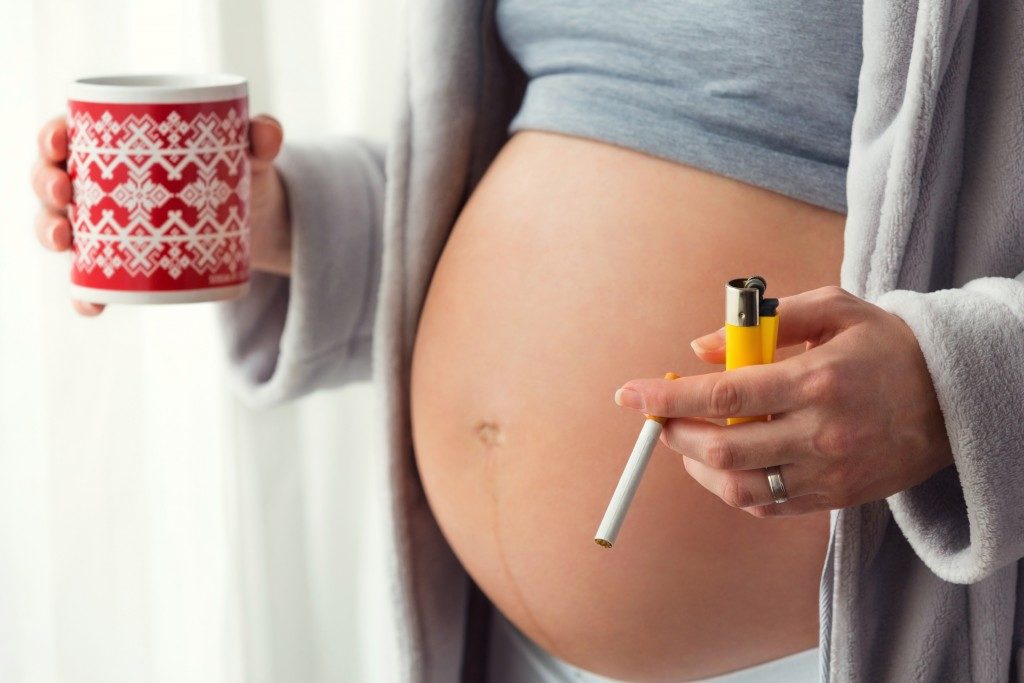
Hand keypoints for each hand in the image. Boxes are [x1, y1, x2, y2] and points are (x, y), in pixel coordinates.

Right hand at [30, 114, 290, 314]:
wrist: (256, 221)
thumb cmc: (238, 173)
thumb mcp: (250, 154)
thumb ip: (261, 137)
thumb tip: (267, 133)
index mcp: (118, 143)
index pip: (70, 132)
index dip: (52, 136)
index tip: (59, 144)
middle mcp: (102, 183)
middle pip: (55, 178)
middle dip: (46, 184)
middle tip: (64, 194)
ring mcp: (108, 224)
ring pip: (61, 225)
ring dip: (50, 233)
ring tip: (65, 242)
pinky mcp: (124, 261)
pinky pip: (94, 279)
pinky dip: (87, 294)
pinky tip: (91, 304)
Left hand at [613, 285, 953, 516]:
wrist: (953, 400)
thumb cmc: (886, 345)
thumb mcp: (834, 309)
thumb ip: (766, 323)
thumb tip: (700, 348)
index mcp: (817, 381)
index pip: (724, 395)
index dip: (668, 397)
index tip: (630, 394)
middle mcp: (820, 434)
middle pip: (721, 448)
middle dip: (674, 432)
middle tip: (658, 415)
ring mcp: (827, 473)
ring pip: (737, 486)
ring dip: (696, 466)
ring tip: (686, 438)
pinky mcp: (833, 498)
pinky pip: (765, 505)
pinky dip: (732, 486)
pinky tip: (724, 461)